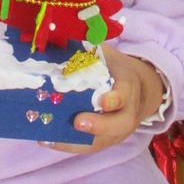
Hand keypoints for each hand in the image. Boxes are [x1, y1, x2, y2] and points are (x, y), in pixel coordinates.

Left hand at [39, 44, 165, 154]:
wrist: (136, 89)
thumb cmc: (114, 68)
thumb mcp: (106, 54)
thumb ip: (88, 49)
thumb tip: (55, 36)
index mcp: (128, 85)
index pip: (125, 93)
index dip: (115, 99)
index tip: (102, 101)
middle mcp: (128, 111)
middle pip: (119, 124)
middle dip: (99, 125)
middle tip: (77, 122)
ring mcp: (118, 130)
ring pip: (102, 142)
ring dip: (76, 142)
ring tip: (49, 136)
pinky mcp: (106, 141)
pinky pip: (89, 147)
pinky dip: (68, 145)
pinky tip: (46, 140)